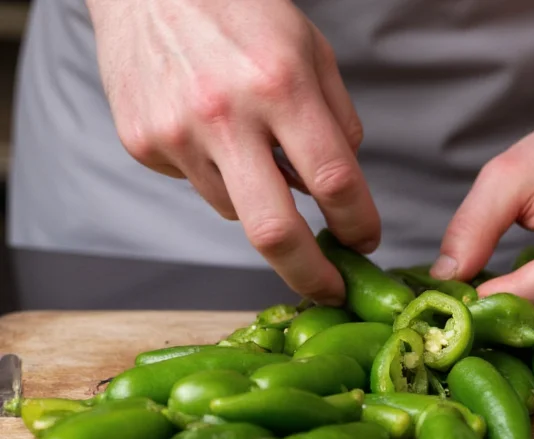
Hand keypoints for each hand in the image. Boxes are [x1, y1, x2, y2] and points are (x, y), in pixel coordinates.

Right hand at [87, 0, 379, 303]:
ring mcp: (177, 132)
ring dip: (260, 200)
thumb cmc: (240, 9)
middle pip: (274, 231)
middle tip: (329, 290)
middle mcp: (225, 113)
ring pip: (237, 210)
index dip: (359, 223)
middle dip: (310, 276)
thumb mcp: (310, 49)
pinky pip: (199, 186)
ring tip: (253, 146)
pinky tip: (211, 129)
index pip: (334, 180)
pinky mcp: (143, 143)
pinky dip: (220, 174)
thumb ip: (337, 120)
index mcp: (281, 84)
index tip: (366, 242)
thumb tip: (342, 185)